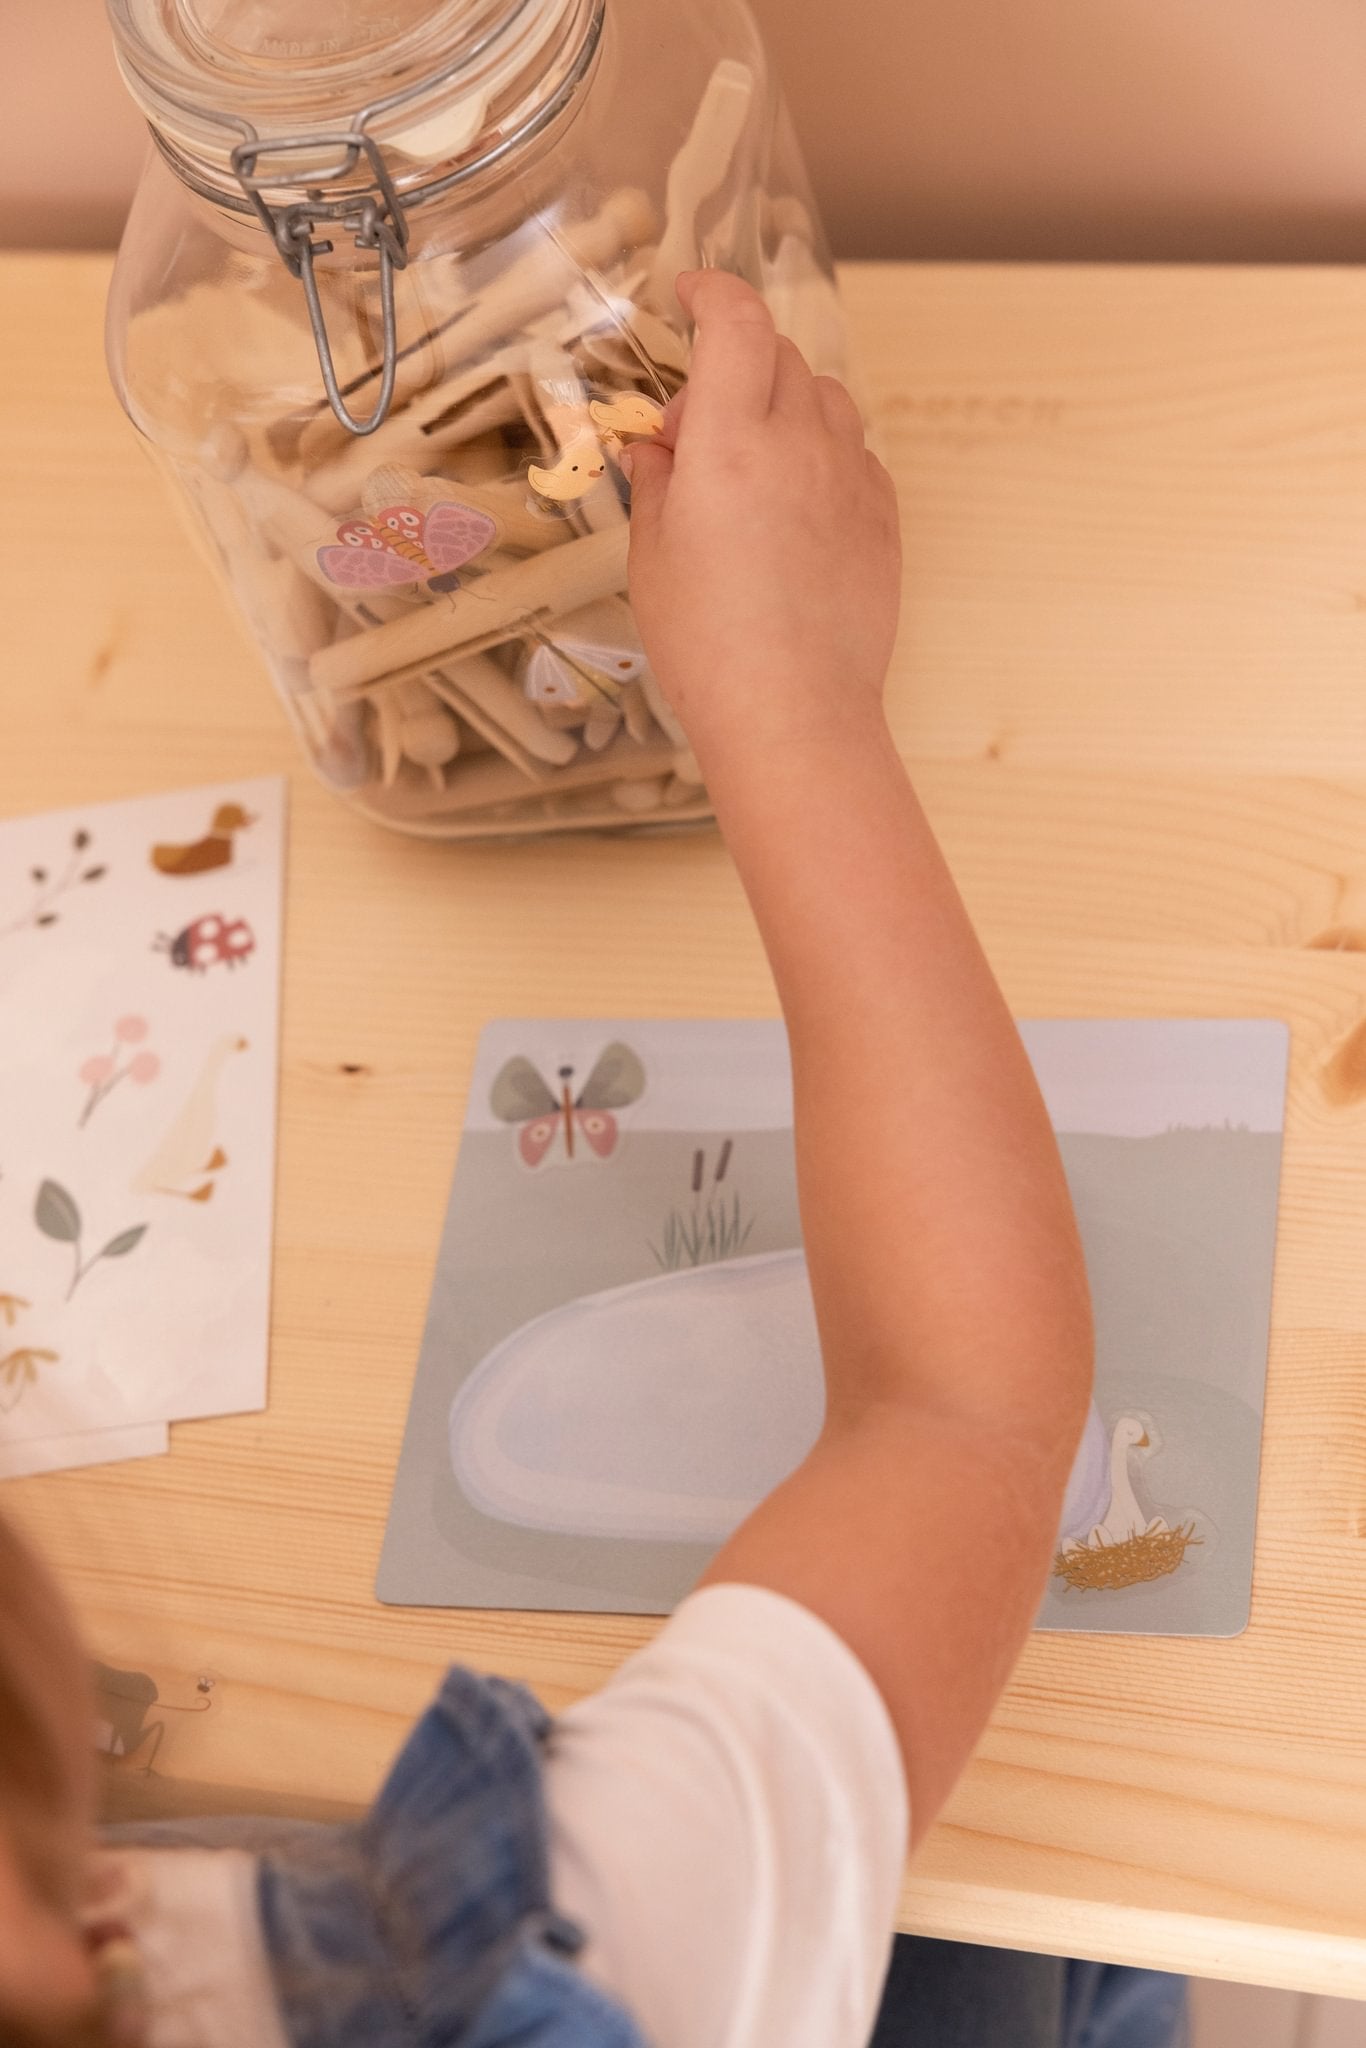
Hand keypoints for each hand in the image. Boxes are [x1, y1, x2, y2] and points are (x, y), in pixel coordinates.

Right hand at [624, 270, 901, 772]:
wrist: (793, 714)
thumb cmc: (709, 646)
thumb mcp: (653, 558)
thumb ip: (657, 483)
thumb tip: (656, 447)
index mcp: (731, 443)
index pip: (736, 322)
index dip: (712, 293)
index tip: (688, 295)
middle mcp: (800, 445)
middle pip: (779, 355)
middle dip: (735, 366)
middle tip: (695, 432)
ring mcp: (851, 479)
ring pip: (825, 399)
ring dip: (783, 406)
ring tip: (748, 469)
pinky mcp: (882, 518)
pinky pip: (854, 455)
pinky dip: (821, 455)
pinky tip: (790, 508)